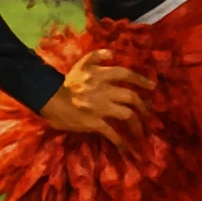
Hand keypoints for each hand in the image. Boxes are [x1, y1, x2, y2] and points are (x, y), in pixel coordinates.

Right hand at [38, 48, 152, 151]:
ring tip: (140, 132)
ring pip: (127, 115)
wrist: (49, 99)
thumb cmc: (67, 82)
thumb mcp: (81, 64)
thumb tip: (112, 53)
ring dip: (137, 125)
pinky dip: (120, 141)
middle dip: (143, 106)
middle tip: (147, 112)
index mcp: (101, 75)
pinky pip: (111, 133)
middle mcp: (104, 90)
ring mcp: (100, 107)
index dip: (141, 80)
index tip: (152, 86)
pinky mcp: (94, 122)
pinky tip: (125, 147)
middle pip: (131, 97)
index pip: (127, 75)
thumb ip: (96, 56)